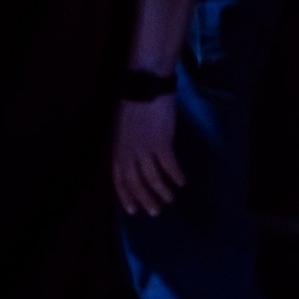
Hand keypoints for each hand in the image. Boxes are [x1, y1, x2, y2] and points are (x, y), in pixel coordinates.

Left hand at [113, 95, 184, 215]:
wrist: (145, 86)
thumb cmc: (134, 105)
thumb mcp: (122, 130)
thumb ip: (125, 147)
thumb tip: (133, 162)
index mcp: (117, 150)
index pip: (119, 180)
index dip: (126, 196)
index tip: (134, 211)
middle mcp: (128, 153)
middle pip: (135, 183)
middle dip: (145, 199)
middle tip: (155, 212)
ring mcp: (144, 148)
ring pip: (152, 177)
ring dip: (161, 191)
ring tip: (170, 199)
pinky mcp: (161, 141)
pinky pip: (168, 165)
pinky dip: (175, 175)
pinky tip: (181, 181)